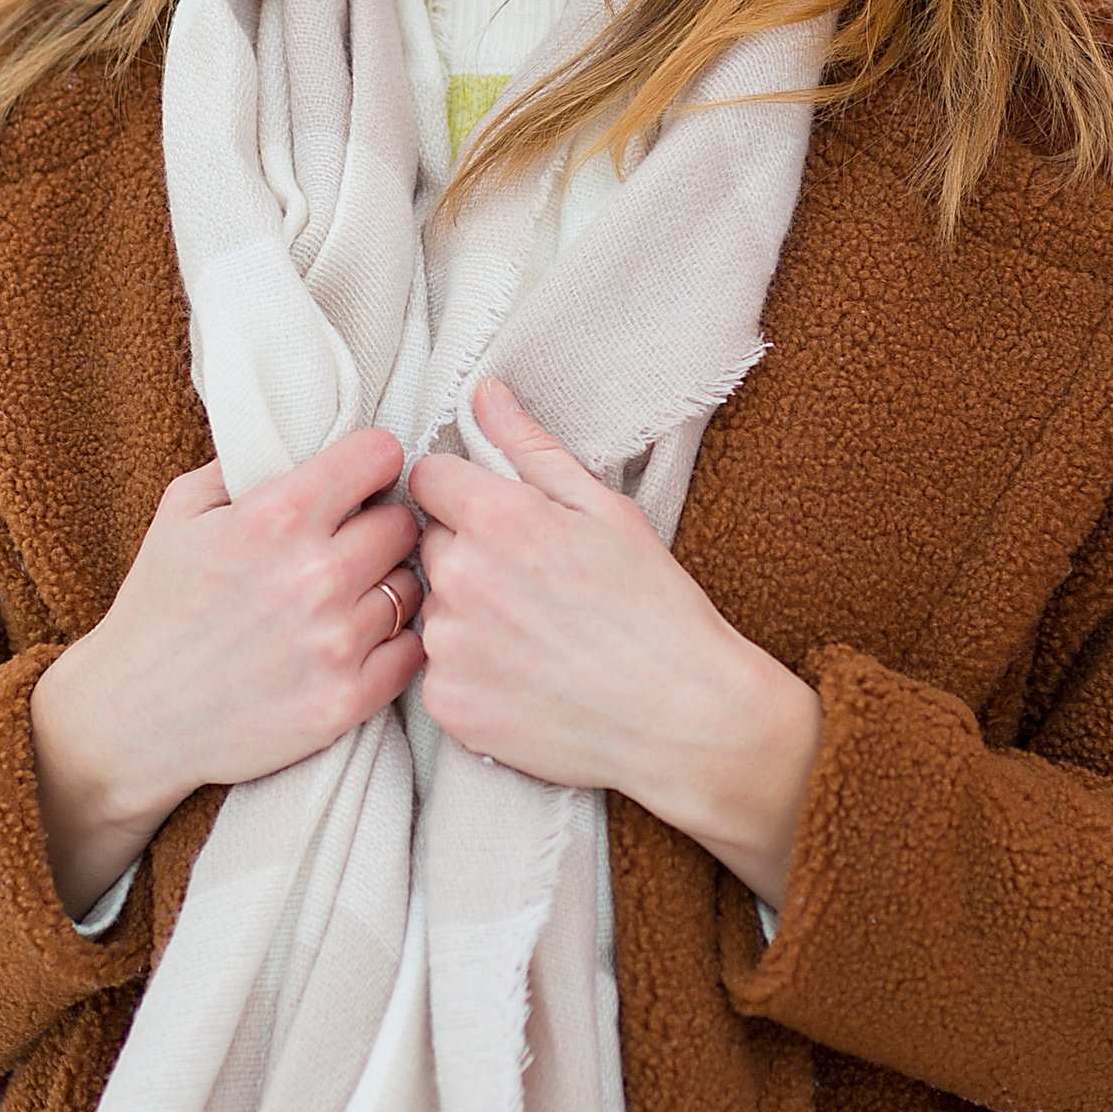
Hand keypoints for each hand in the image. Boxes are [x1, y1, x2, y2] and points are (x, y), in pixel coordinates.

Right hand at [30, 428, 422, 917]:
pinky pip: (412, 652)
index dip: (372, 462)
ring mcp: (335, 643)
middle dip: (382, 525)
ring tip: (352, 595)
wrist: (131, 718)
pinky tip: (361, 641)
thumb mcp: (180, 512)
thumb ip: (245, 464)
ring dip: (388, 586)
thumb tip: (303, 435)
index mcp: (276, 516)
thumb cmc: (156, 609)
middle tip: (356, 541)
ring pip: (413, 587)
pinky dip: (394, 644)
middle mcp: (316, 575)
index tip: (363, 479)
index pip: (379, 455)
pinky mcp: (346, 702)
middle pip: (405, 523)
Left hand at [409, 378, 819, 907]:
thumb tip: (482, 393)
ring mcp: (449, 648)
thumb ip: (531, 447)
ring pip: (433, 608)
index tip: (502, 519)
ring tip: (535, 635)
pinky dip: (469, 672)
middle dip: (468, 553)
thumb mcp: (606, 509)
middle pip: (430, 544)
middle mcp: (460, 580)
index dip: (464, 493)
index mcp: (497, 518)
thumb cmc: (655, 608)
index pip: (429, 479)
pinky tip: (523, 677)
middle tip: (533, 584)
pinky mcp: (447, 705)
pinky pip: (436, 670)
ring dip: (466, 614)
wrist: (683, 717)